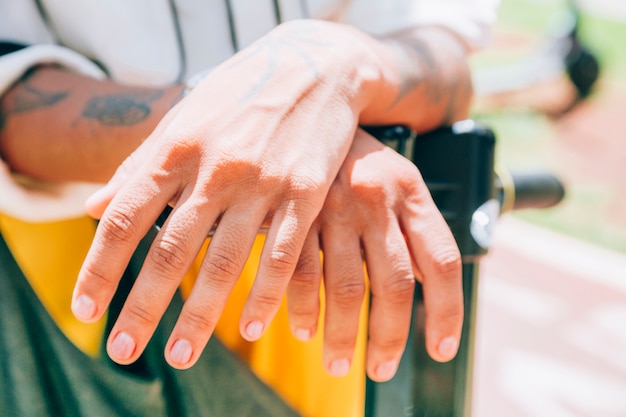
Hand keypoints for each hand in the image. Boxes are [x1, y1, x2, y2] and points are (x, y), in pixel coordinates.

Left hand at [71, 20, 375, 368]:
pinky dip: (265, 294)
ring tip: (179, 356)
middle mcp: (216, 166)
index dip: (101, 267)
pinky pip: (283, 253)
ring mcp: (263, 181)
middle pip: (169, 249)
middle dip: (142, 306)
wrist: (313, 67)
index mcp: (177, 147)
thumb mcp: (183, 119)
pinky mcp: (306, 191)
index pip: (127, 217)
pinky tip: (249, 327)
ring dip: (200, 315)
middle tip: (122, 351)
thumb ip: (140, 164)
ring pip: (225, 260)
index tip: (85, 309)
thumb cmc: (239, 95)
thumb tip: (95, 208)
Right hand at [287, 129, 462, 381]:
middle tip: (379, 368)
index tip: (440, 348)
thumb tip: (429, 285)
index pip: (443, 262)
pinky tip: (303, 330)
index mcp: (410, 190)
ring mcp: (334, 207)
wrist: (309, 102)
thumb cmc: (356, 153)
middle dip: (388, 339)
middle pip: (395, 286)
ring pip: (344, 290)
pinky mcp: (294, 212)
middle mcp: (376, 200)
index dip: (446, 312)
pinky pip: (301, 274)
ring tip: (339, 363)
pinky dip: (301, 311)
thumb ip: (414, 226)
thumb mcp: (397, 176)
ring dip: (341, 336)